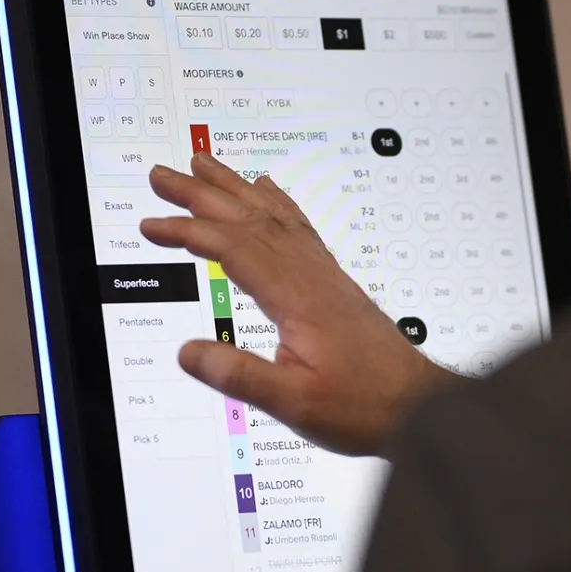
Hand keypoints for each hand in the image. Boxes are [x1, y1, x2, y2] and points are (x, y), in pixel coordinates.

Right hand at [140, 156, 461, 456]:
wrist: (419, 406)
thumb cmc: (364, 406)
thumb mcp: (295, 404)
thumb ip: (241, 376)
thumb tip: (189, 352)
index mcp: (297, 298)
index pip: (233, 249)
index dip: (188, 232)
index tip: (151, 225)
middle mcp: (311, 275)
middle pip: (250, 220)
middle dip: (201, 194)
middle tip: (162, 175)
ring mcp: (324, 275)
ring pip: (273, 217)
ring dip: (234, 188)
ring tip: (204, 165)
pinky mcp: (332, 283)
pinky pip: (298, 227)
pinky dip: (274, 203)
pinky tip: (267, 192)